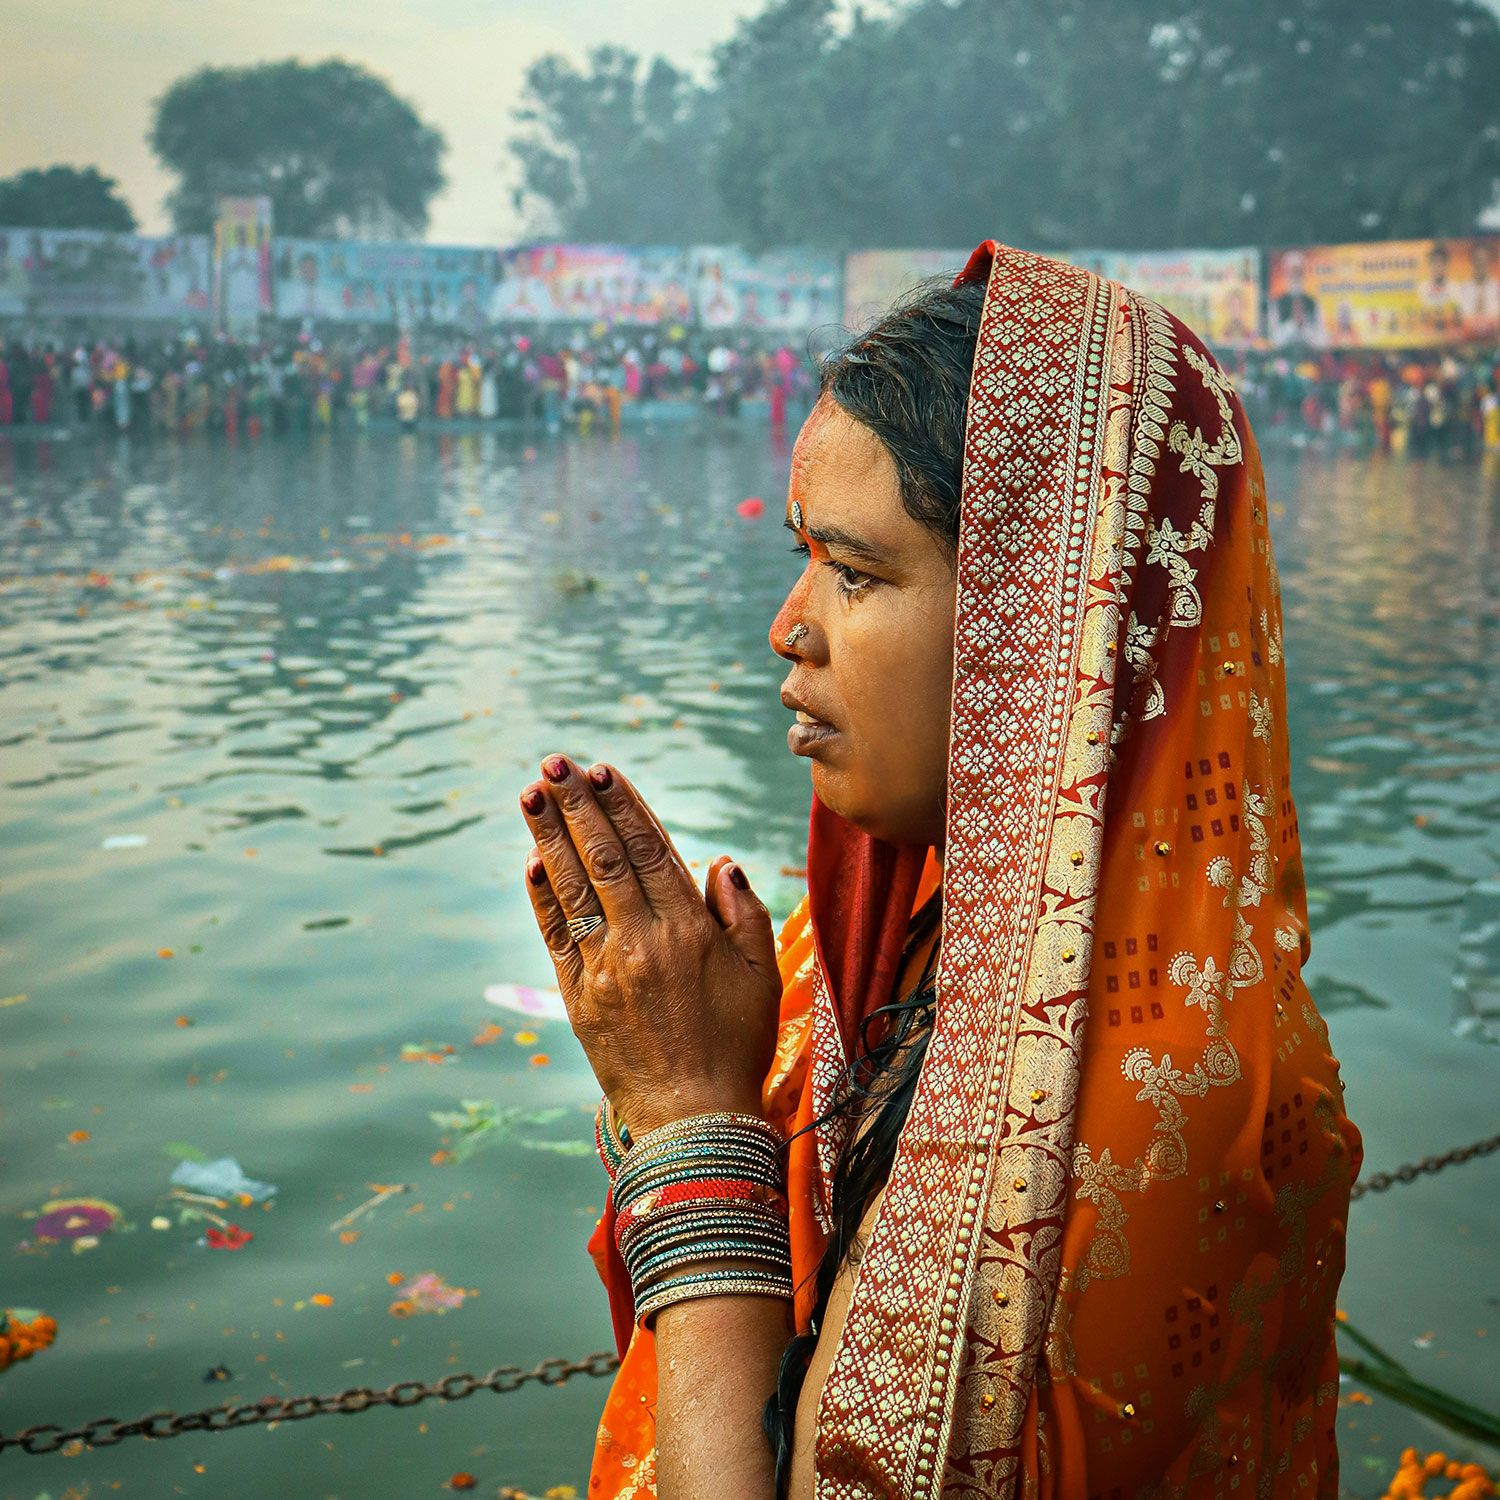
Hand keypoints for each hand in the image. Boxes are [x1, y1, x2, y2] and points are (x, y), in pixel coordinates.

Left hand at [519, 754, 781, 1135]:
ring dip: (549, 837)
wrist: (695, 1121)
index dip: (623, 806)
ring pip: (573, 888)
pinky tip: (533, 862)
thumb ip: (744, 912)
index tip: (602, 770)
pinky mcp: (577, 998)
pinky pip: (555, 936)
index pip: (650, 849)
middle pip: (604, 857)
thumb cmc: (737, 1044)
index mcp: (689, 930)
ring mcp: (604, 969)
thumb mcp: (761, 974)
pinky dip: (542, 897)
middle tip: (554, 763)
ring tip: (531, 795)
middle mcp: (642, 942)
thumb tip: (719, 863)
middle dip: (576, 805)